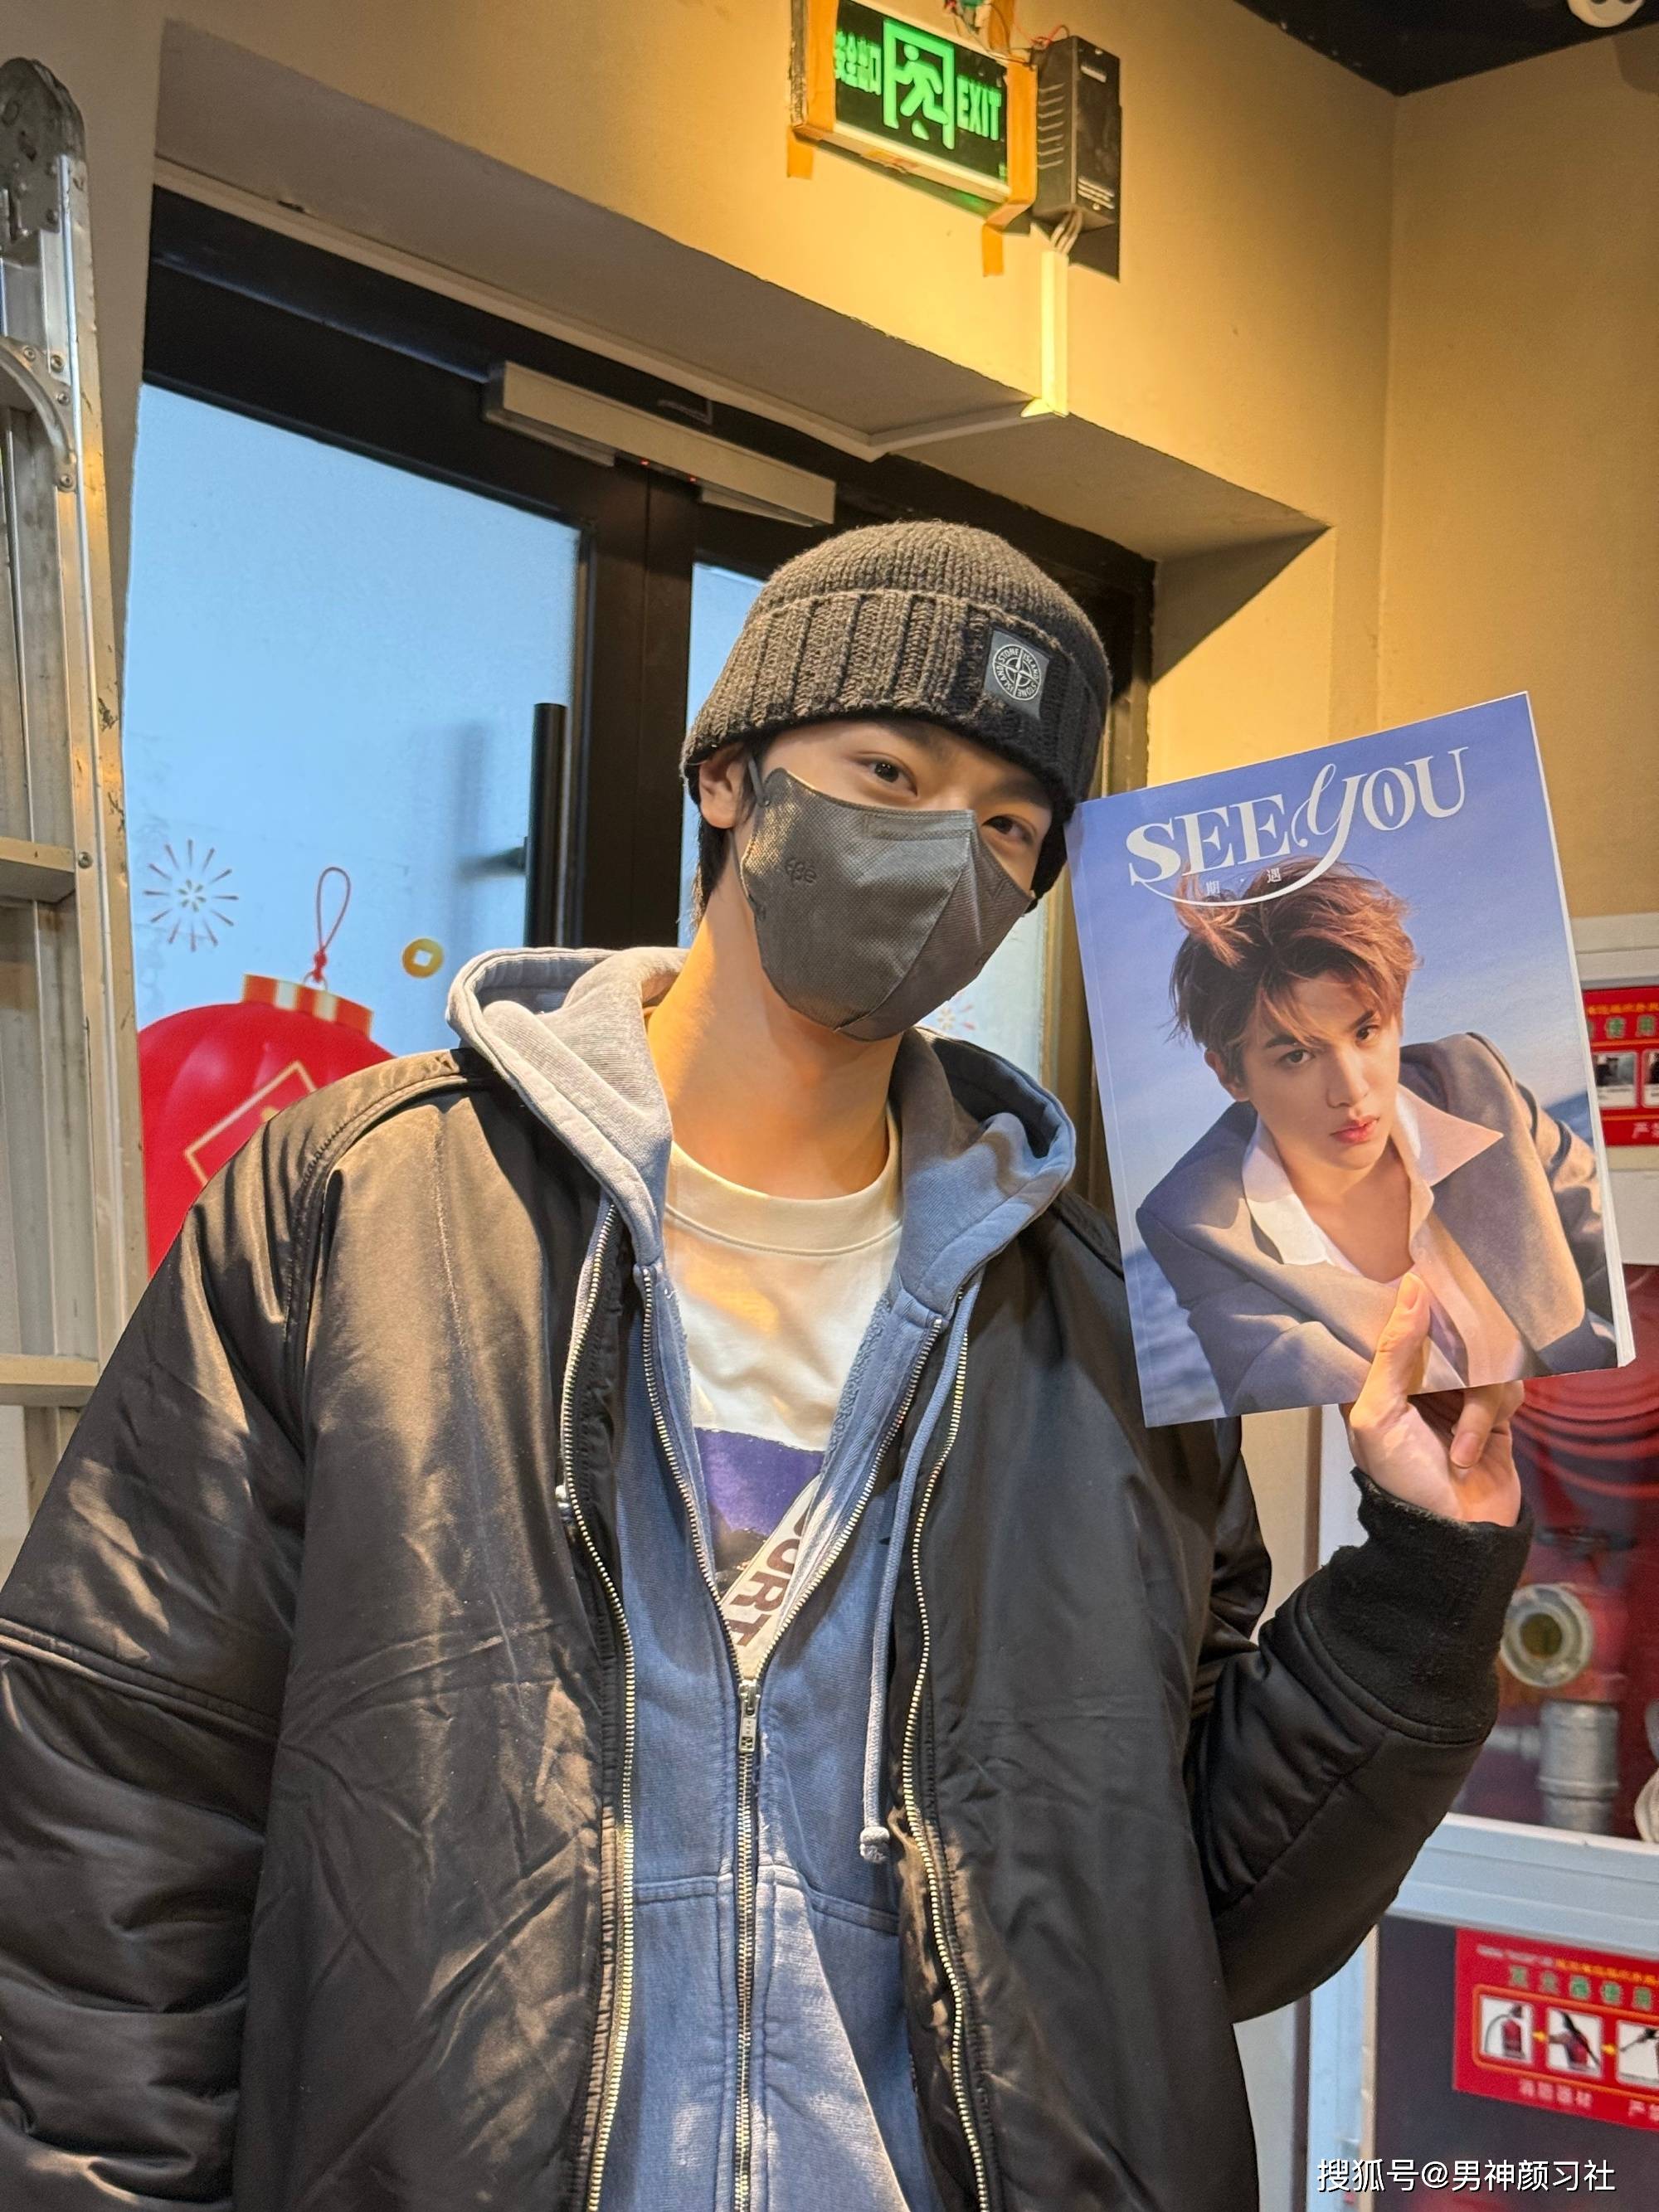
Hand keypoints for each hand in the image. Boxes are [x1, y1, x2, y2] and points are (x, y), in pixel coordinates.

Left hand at [1340, 1273, 1523, 1527]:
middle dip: (1454, 1350)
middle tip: (1457, 1364)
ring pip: (1480, 1360)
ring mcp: (1454, 1396)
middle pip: (1441, 1334)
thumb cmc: (1402, 1480)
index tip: (1422, 1281)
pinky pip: (1505, 1385)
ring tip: (1460, 1448)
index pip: (1388, 1325)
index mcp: (1375, 1381)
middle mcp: (1413, 1383)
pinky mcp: (1491, 1412)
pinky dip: (1492, 1414)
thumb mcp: (1379, 1416)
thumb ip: (1392, 1353)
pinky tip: (1474, 1450)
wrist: (1456, 1537)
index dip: (1404, 1304)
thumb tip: (1411, 1288)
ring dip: (1475, 1402)